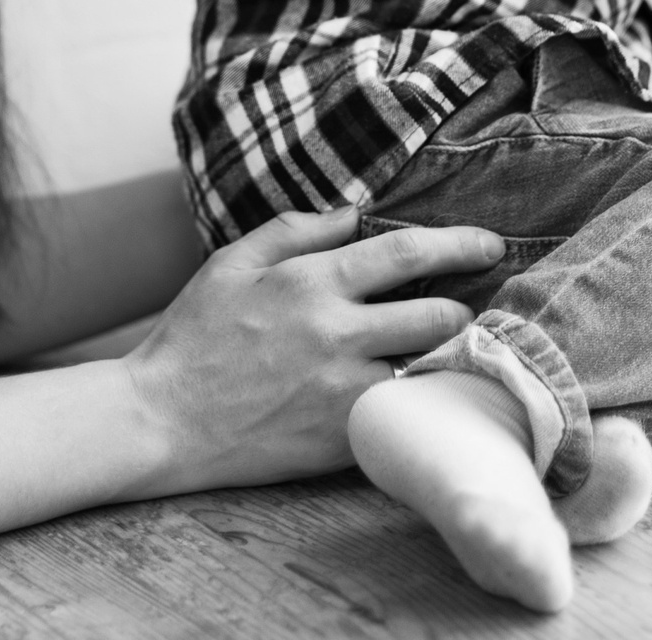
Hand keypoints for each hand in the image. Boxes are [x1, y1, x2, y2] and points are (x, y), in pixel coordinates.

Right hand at [119, 206, 498, 496]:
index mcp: (311, 282)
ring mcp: (343, 390)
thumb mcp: (231, 262)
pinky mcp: (342, 439)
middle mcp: (337, 333)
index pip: (408, 252)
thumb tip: (354, 212)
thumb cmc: (193, 337)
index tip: (491, 244)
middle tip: (465, 308)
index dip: (461, 244)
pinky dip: (416, 401)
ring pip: (430, 369)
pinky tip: (415, 395)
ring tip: (445, 352)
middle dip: (464, 308)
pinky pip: (403, 414)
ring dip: (445, 358)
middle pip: (440, 315)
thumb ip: (295, 229)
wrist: (161, 421)